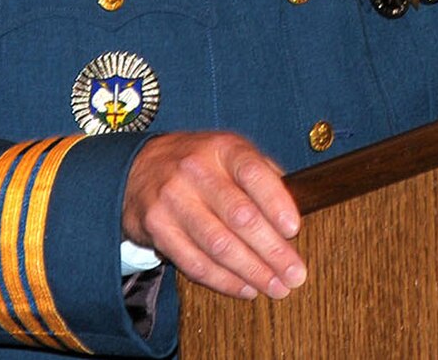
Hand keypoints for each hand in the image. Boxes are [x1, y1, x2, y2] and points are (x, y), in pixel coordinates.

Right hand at [121, 131, 306, 300]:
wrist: (139, 169)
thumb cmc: (201, 165)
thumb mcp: (230, 153)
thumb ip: (264, 175)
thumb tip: (298, 207)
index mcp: (222, 148)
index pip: (253, 172)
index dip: (276, 202)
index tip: (294, 229)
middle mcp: (195, 169)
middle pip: (239, 216)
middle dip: (272, 250)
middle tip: (295, 273)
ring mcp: (173, 199)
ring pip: (218, 245)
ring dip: (252, 272)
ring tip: (275, 287)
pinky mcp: (157, 228)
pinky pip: (195, 262)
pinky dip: (224, 281)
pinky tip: (245, 288)